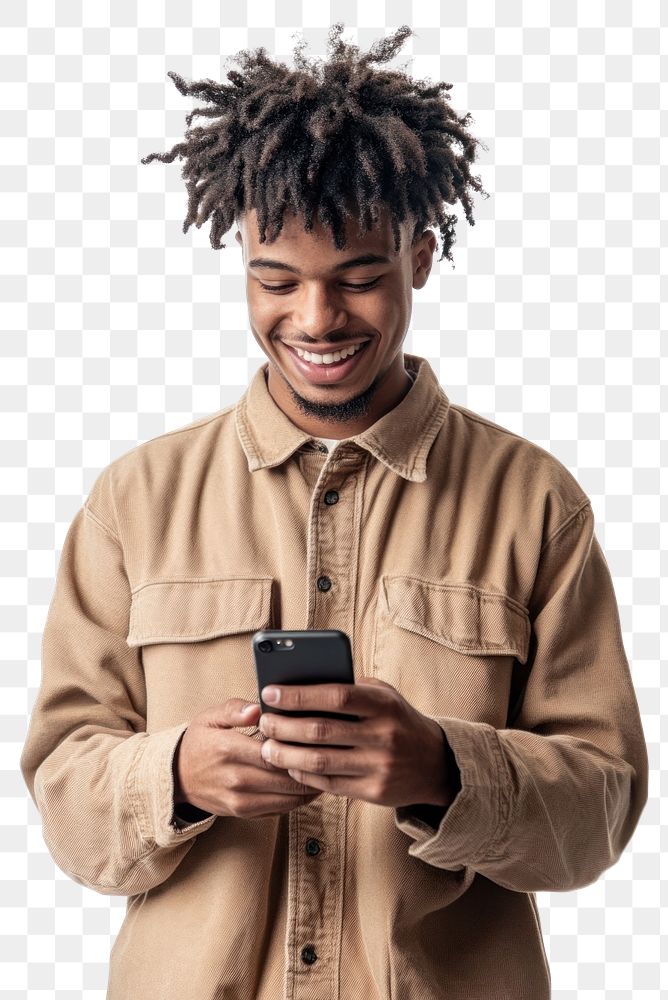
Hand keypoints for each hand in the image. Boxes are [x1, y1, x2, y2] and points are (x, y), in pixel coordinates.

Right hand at [172, 699, 322, 818]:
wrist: (176, 777)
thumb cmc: (199, 741)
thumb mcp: (211, 716)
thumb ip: (235, 708)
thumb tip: (257, 708)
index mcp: (228, 749)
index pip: (274, 750)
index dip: (299, 746)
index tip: (320, 736)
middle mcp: (236, 778)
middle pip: (286, 776)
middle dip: (312, 767)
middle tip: (335, 754)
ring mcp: (240, 800)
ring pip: (287, 796)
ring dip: (311, 785)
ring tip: (330, 769)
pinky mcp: (244, 813)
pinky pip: (280, 809)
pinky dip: (299, 798)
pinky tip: (313, 784)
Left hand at [256, 676, 456, 809]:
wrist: (435, 763)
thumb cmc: (398, 720)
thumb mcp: (384, 695)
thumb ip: (350, 688)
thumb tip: (300, 683)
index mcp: (384, 704)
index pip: (335, 696)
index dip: (299, 695)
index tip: (270, 693)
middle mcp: (384, 735)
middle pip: (321, 731)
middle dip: (284, 726)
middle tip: (263, 722)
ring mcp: (380, 766)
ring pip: (321, 762)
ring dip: (286, 755)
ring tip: (267, 748)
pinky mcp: (375, 792)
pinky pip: (329, 784)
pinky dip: (304, 775)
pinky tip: (289, 766)